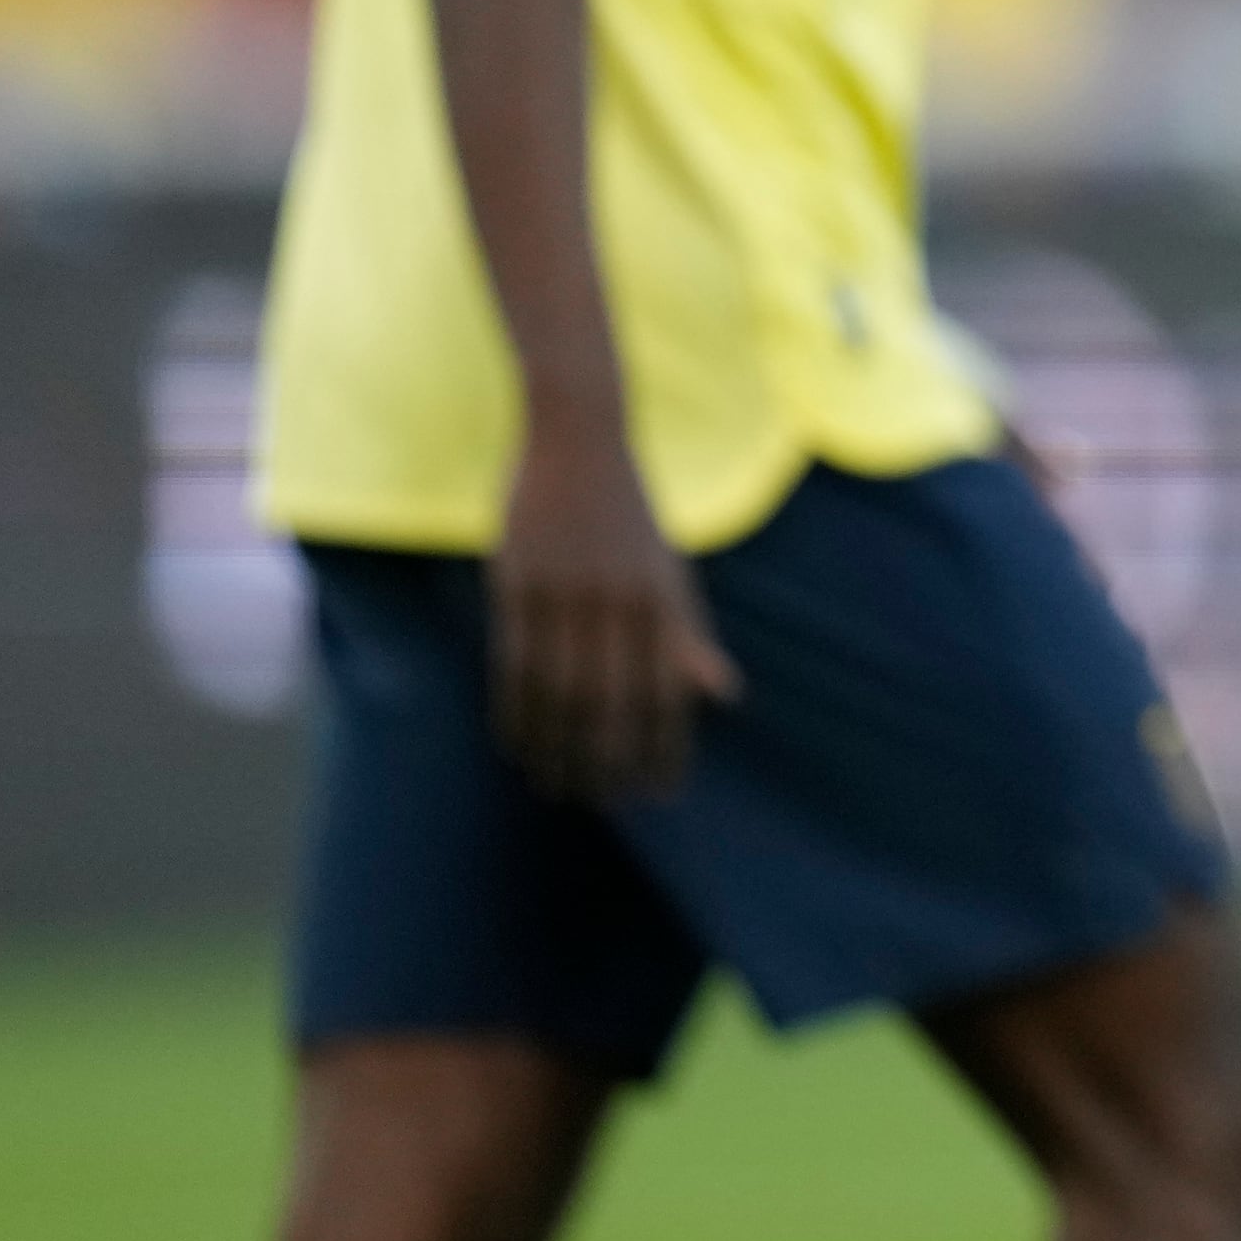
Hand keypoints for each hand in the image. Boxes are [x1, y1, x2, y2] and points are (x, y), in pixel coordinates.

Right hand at [491, 405, 740, 804]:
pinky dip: (516, 712)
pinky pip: (516, 664)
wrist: (580, 439)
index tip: (658, 793)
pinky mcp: (521, 584)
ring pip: (562, 693)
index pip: (669, 694)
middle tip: (600, 801)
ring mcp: (570, 594)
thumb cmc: (630, 515)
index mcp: (666, 601)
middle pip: (614, 704)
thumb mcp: (672, 571)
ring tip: (556, 786)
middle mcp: (623, 603)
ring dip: (558, 748)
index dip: (665, 747)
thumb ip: (689, 637)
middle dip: (608, 760)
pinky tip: (517, 744)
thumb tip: (725, 696)